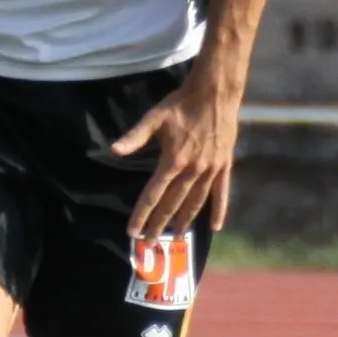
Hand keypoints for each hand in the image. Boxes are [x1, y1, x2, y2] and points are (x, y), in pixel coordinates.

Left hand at [102, 64, 242, 239]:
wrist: (215, 93)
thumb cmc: (181, 104)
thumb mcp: (154, 118)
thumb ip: (135, 137)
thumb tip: (114, 150)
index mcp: (172, 161)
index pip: (152, 195)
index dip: (141, 214)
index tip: (132, 231)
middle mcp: (191, 171)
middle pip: (172, 204)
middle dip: (159, 224)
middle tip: (150, 242)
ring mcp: (210, 170)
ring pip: (196, 203)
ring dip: (184, 221)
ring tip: (176, 236)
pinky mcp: (224, 166)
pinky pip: (221, 193)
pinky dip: (219, 210)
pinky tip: (215, 227)